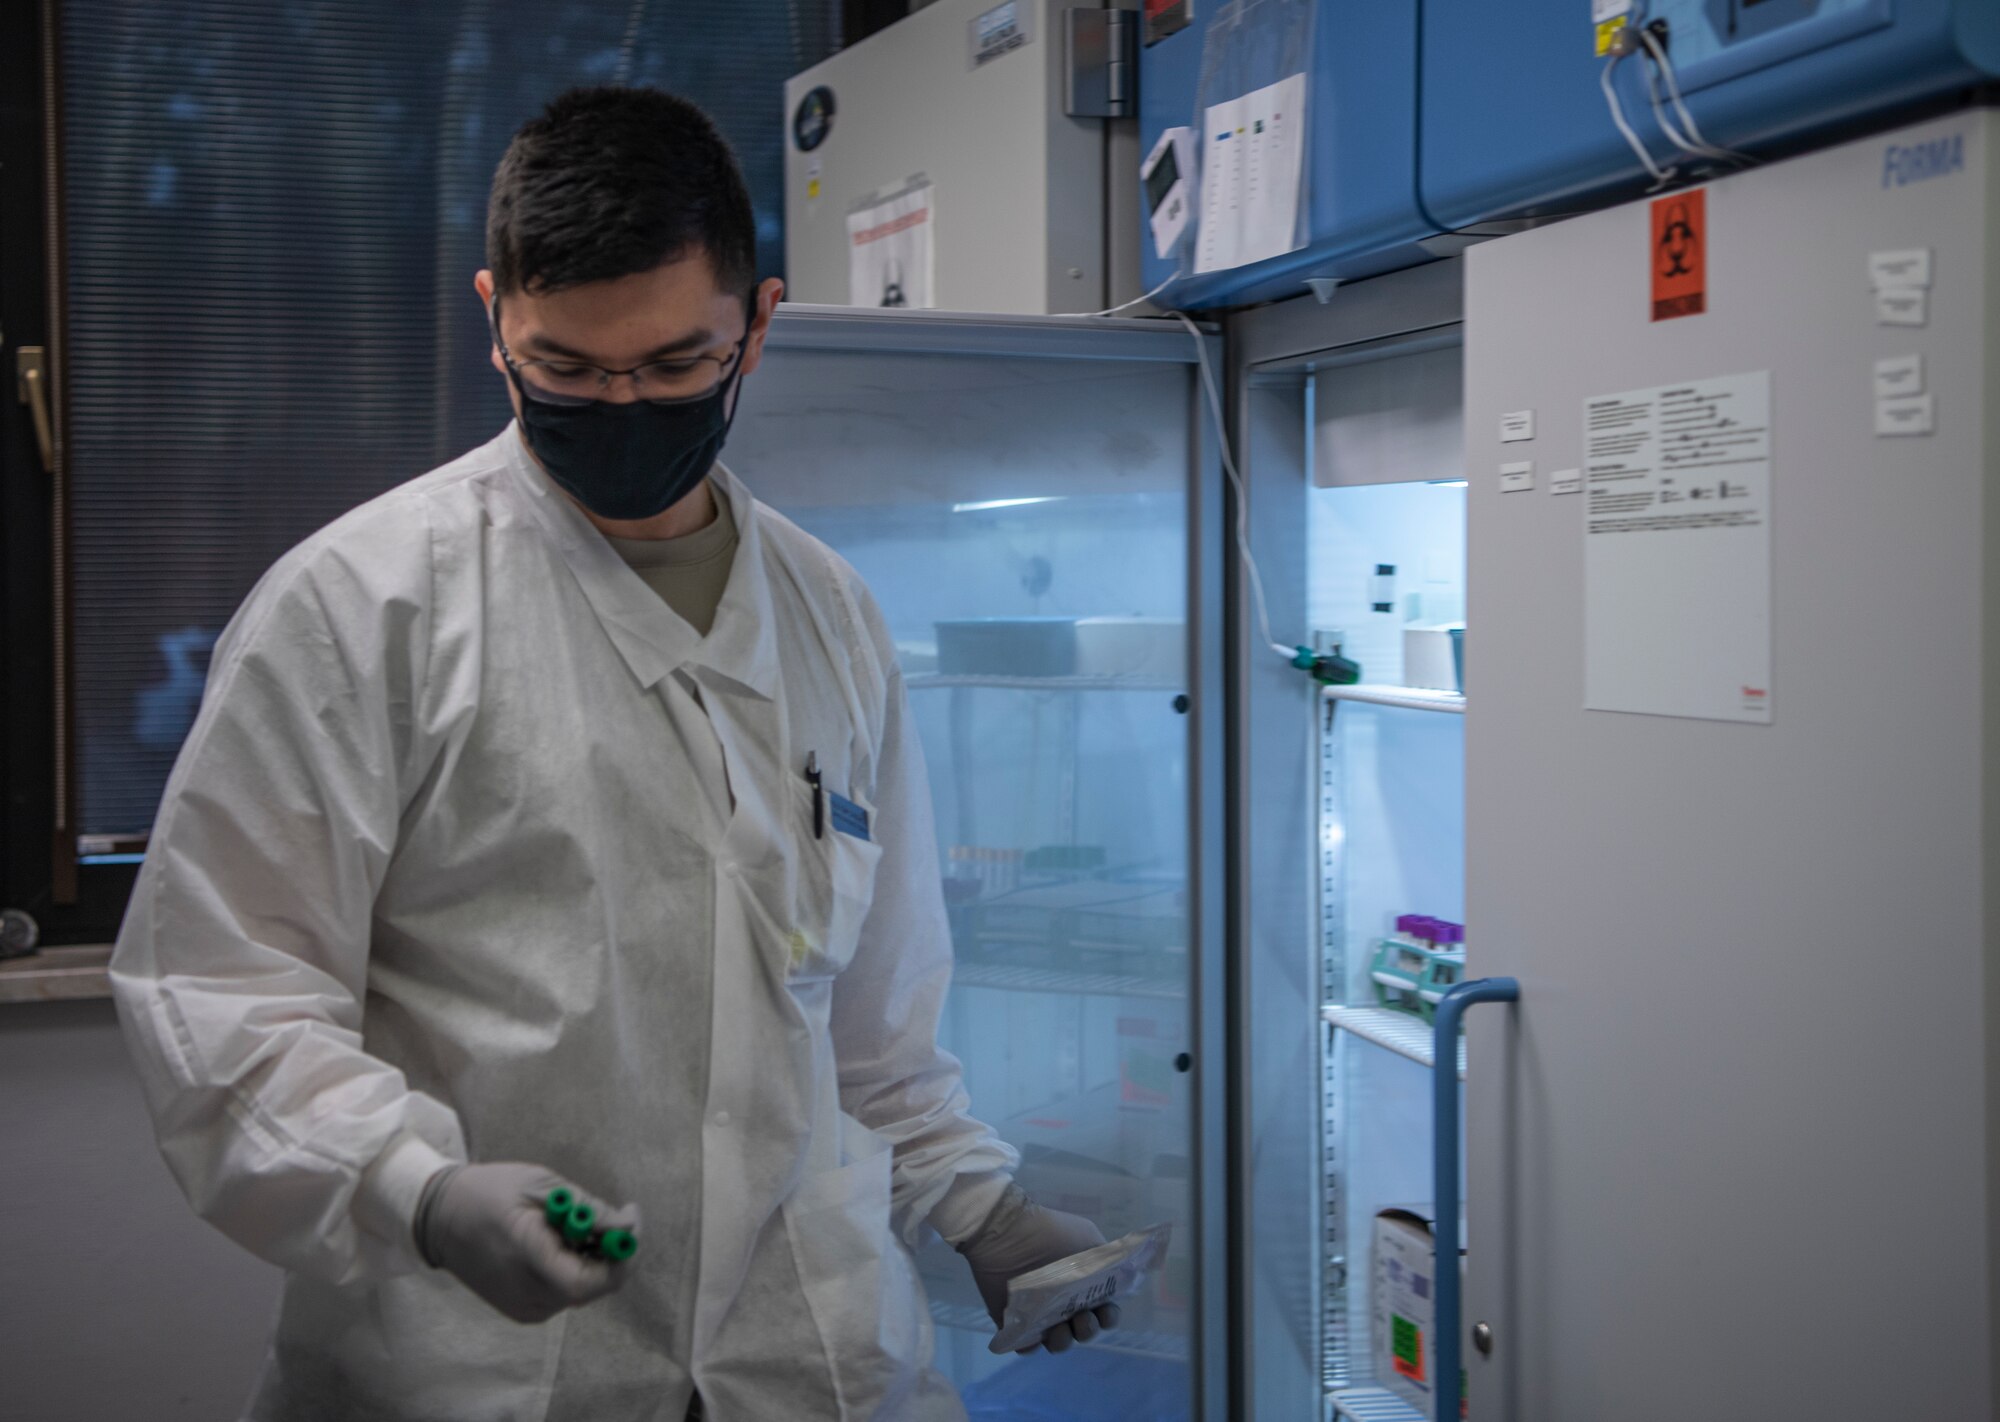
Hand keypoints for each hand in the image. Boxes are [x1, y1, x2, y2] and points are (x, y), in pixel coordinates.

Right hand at [416, 1162, 639, 1323]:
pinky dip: (574, 1268)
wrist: (439, 1217)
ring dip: (593, 1258)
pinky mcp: (521, 1310)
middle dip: (611, 1251)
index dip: (621, 1256)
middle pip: (592, 1286)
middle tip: (611, 1215)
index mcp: (528, 1260)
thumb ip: (587, 1208)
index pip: (590, 1281)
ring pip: (581, 1289)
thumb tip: (627, 1225)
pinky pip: (563, 1293)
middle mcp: (527, 1294)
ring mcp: (524, 1308)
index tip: (630, 1217)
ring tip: (575, 1224)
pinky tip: (562, 1242)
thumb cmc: (488, 1193)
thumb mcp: (541, 1187)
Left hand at [956, 1184, 1121, 1354]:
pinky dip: (1031, 1347)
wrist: (1007, 1232)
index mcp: (1083, 1284)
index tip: (1105, 1311)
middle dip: (1088, 1331)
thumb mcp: (1088, 1237)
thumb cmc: (1050, 1233)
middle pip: (1084, 1330)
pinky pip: (1025, 1346)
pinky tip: (1033, 1337)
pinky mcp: (1013, 1323)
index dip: (1108, 1316)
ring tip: (1058, 1328)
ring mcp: (1038, 1314)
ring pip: (1058, 1342)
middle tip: (1081, 1318)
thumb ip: (1107, 1260)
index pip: (1103, 1310)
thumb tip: (1118, 1276)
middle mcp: (1063, 1302)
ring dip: (1064, 1341)